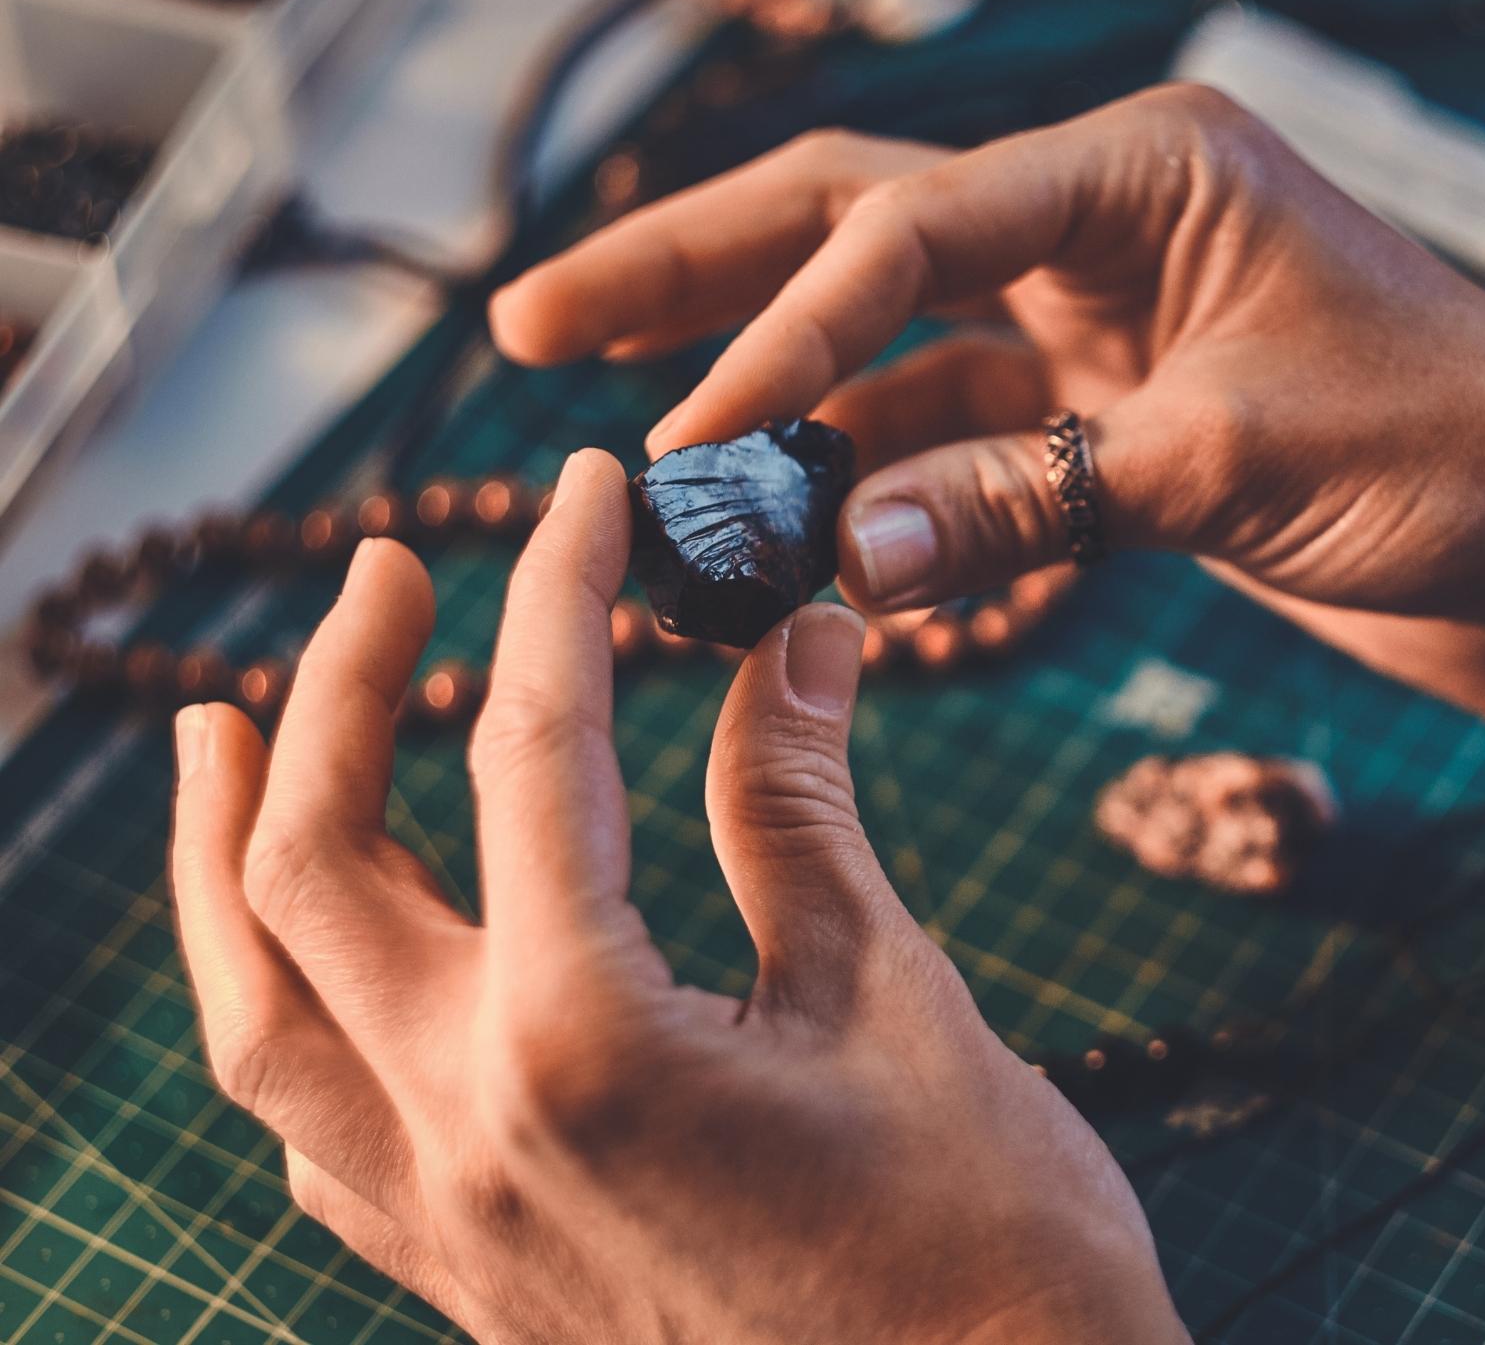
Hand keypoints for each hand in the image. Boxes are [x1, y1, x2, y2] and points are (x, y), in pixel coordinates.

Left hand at [168, 450, 1185, 1344]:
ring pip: (253, 1007)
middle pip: (315, 868)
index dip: (562, 592)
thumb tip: (793, 639)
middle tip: (382, 570)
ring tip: (227, 735)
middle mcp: (467, 1133)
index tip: (586, 491)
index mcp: (581, 1044)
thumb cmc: (985, 1246)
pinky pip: (309, 1123)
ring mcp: (445, 1221)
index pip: (531, 756)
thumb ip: (802, 805)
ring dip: (226, 853)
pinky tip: (323, 950)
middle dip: (337, 691)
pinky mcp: (464, 1276)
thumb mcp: (893, 994)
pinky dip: (284, 1002)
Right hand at [490, 84, 1484, 734]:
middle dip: (700, 278)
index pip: (906, 221)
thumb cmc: (1476, 467)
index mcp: (1146, 170)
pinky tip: (823, 557)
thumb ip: (1038, 499)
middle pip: (859, 228)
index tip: (680, 441)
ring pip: (904, 354)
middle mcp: (1113, 226)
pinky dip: (898, 503)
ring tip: (673, 494)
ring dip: (795, 422)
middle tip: (532, 326)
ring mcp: (1113, 329)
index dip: (777, 329)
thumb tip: (845, 552)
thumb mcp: (1240, 465)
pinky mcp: (1129, 430)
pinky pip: (973, 453)